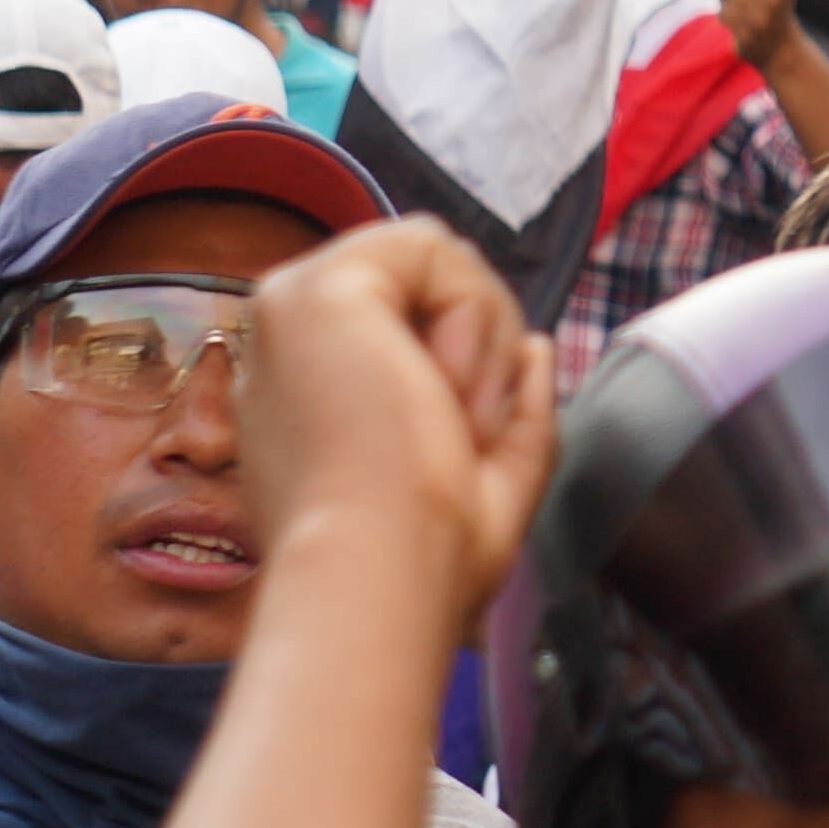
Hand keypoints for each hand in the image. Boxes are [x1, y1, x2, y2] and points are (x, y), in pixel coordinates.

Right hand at [242, 218, 557, 630]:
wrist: (382, 578)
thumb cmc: (425, 560)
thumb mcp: (486, 482)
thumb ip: (512, 410)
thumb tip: (537, 347)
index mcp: (312, 398)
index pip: (406, 328)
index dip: (465, 371)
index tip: (456, 451)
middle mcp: (292, 349)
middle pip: (428, 288)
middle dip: (482, 354)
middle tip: (459, 436)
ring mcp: (294, 310)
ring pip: (441, 263)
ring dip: (483, 345)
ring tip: (449, 421)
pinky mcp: (318, 286)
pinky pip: (436, 249)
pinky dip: (474, 317)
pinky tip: (442, 389)